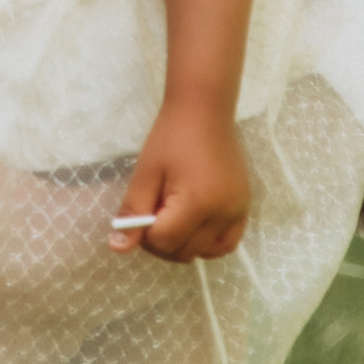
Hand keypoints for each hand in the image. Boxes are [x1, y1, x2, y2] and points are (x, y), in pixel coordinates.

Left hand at [111, 108, 250, 260]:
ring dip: (184, 245)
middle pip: (185, 252)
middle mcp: (222, 214)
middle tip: (154, 214)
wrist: (204, 112)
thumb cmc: (171, 138)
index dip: (146, 234)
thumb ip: (134, 212)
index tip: (142, 212)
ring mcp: (237, 212)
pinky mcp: (244, 208)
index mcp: (197, 204)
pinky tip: (194, 226)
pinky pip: (227, 242)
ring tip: (173, 219)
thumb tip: (119, 248)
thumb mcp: (146, 173)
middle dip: (163, 242)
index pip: (165, 242)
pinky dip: (208, 243)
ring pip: (206, 252)